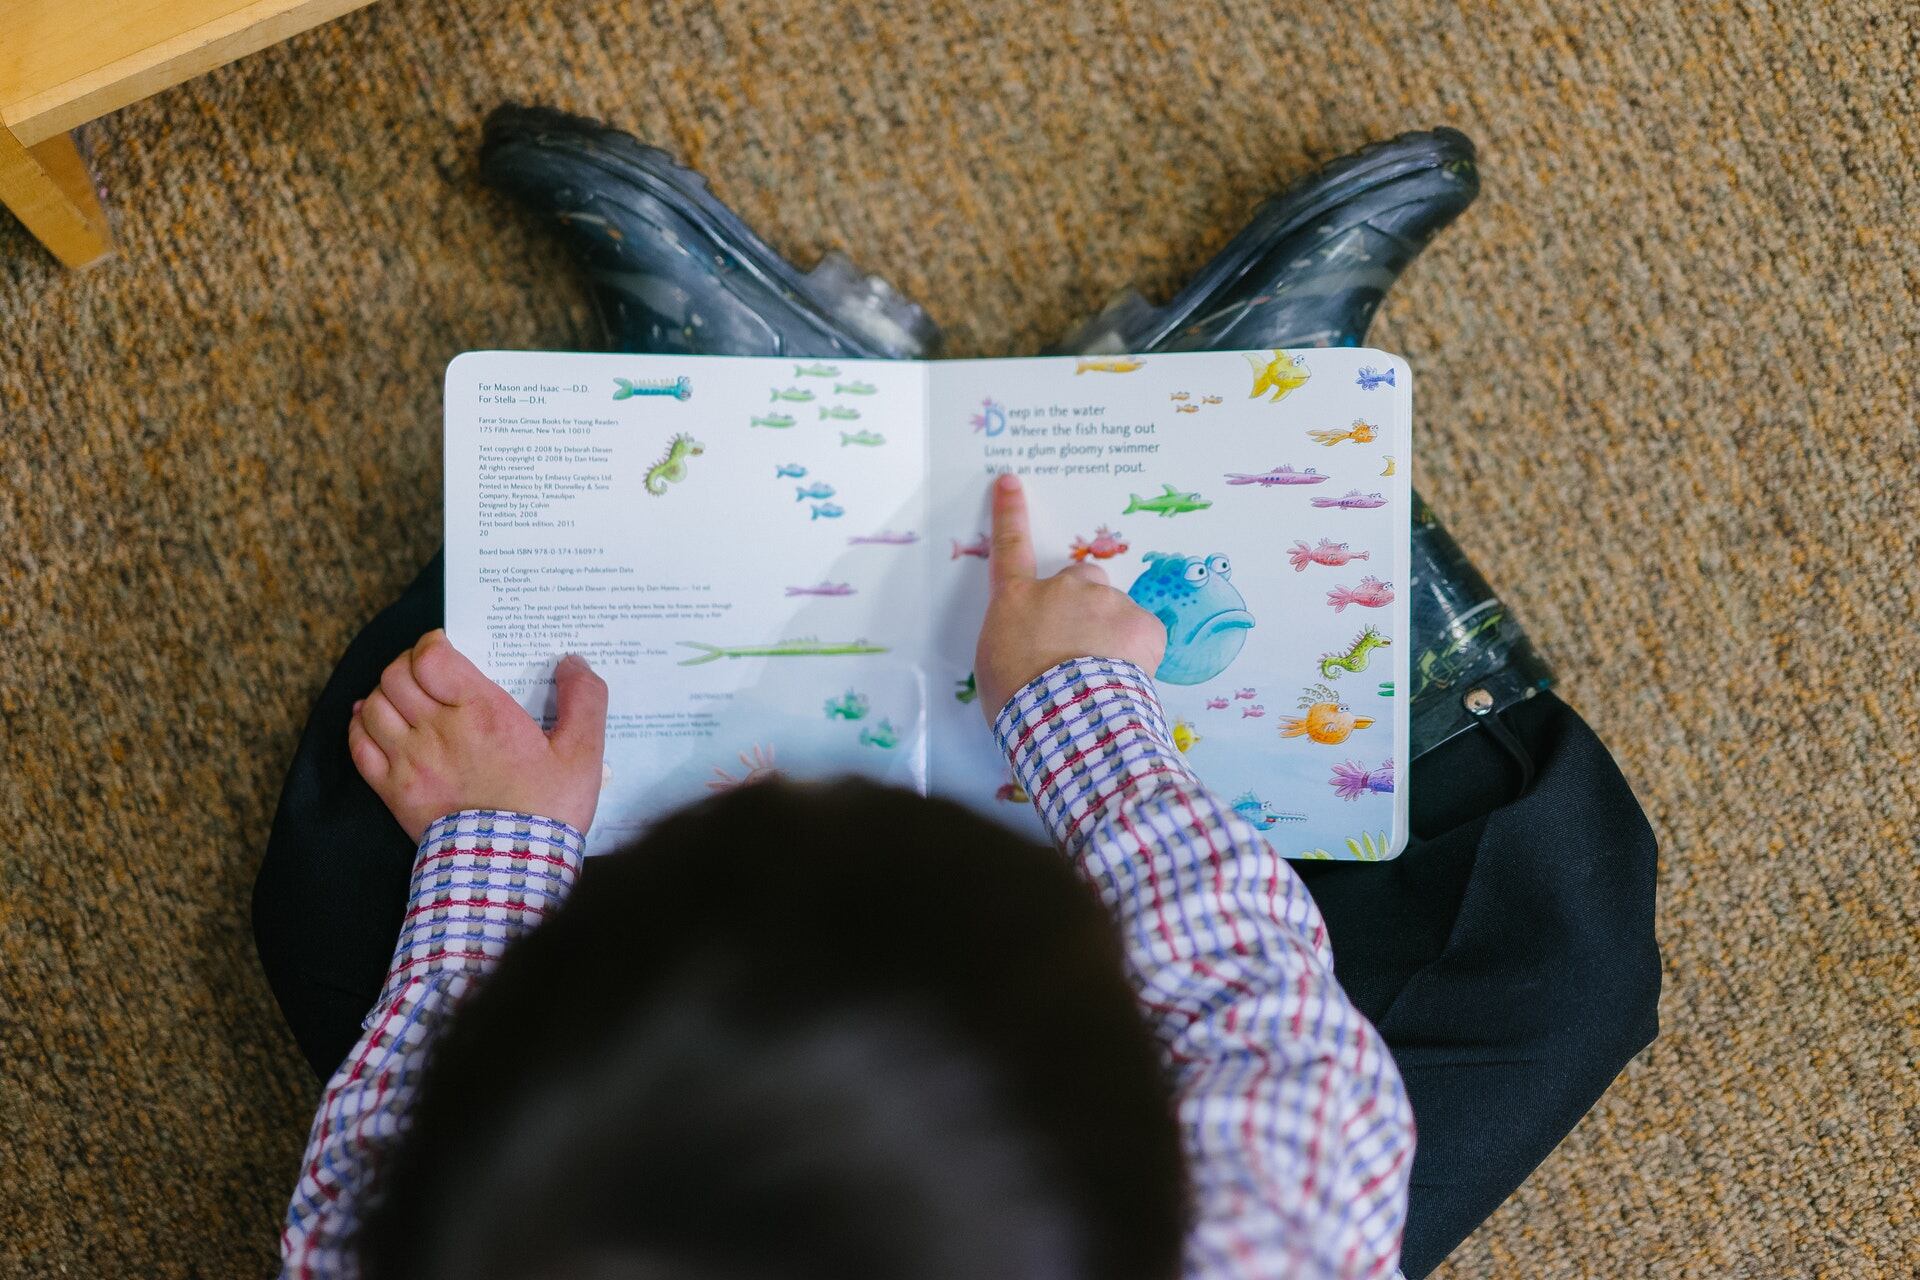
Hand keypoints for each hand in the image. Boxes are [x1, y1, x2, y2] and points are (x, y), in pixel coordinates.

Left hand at [348, 630, 607, 842]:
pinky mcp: (394, 791)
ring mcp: (410, 761)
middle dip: (408, 665)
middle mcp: (438, 730)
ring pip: (373, 704)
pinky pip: (358, 744)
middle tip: (428, 673)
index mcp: (482, 712)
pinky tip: (373, 723)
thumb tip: (573, 661)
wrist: (512, 870)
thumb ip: (584, 700)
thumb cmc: (548, 811)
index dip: (432, 644)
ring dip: (385, 693)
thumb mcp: (583, 754)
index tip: (445, 649)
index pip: (431, 657)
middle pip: (396, 675)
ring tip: (405, 698)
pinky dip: (360, 726)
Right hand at [973, 473, 1165, 722]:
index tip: (1011, 482)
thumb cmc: (1019, 700)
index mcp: (1018, 600)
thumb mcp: (996, 664)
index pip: (1010, 547)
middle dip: (1083, 603)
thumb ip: (1017, 636)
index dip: (1010, 512)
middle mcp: (1063, 589)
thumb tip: (1035, 643)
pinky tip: (1125, 678)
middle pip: (1081, 579)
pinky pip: (1144, 634)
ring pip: (1115, 609)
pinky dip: (1139, 653)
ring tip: (1101, 674)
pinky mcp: (1142, 623)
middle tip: (1079, 645)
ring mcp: (1105, 602)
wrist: (1064, 716)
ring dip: (1112, 633)